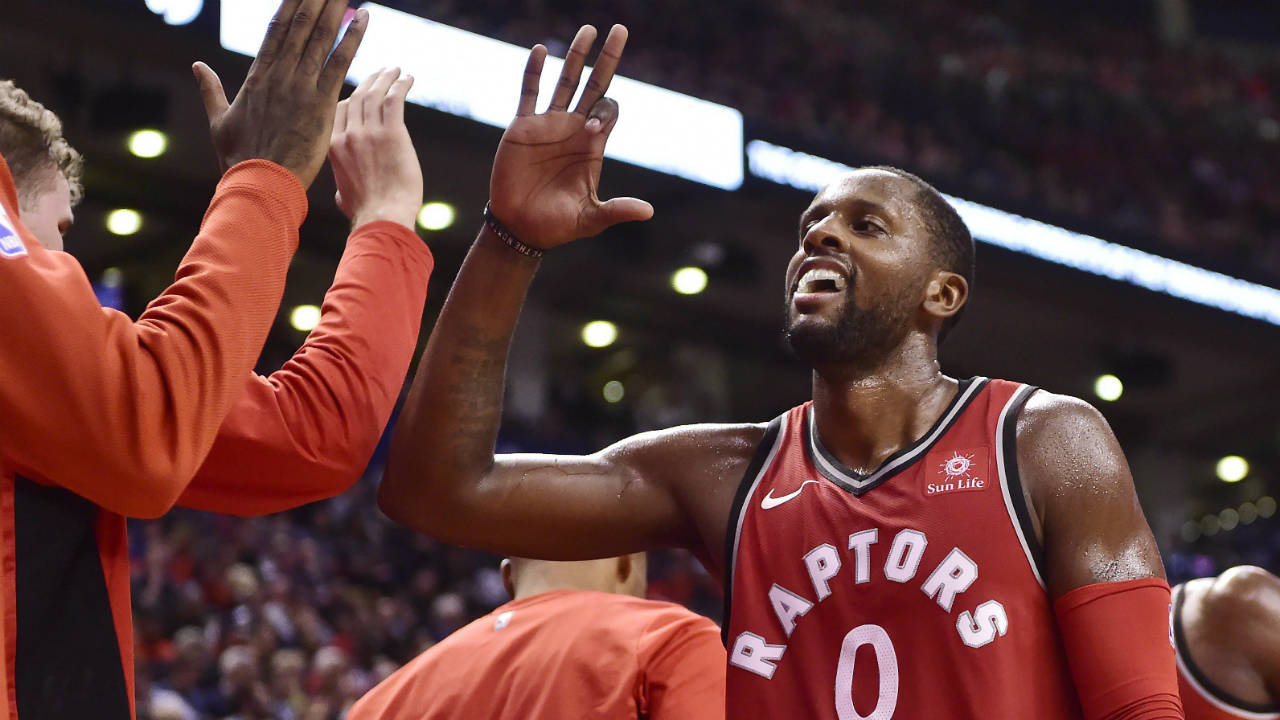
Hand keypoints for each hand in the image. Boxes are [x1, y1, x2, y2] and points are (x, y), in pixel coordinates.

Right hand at [191, 0, 367, 187]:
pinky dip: (353, 39)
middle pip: (300, 25)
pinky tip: (364, 18)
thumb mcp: (220, 120)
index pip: (276, 29)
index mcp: (257, 76)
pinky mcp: (322, 102)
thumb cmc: (239, 158)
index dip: (290, 3)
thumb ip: (210, 90)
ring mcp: (301, 86)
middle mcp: (280, 74)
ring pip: (321, 37)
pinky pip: (340, 63)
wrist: (259, 183)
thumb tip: (197, 66)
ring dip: (336, 9)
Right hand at [328, 68, 422, 229]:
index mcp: (332, 146)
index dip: (352, 96)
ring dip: (386, 78)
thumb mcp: (343, 196)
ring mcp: (369, 133)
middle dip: (370, 81)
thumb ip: (342, 184)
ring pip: (376, 94)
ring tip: (396, 70)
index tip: (363, 89)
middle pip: (357, 97)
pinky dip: (401, 85)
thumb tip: (342, 193)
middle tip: (382, 72)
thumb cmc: (366, 213)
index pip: (338, 110)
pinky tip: (408, 78)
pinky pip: (395, 100)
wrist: (382, 218)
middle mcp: (348, 135)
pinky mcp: (392, 134)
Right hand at [489, 25, 653, 249]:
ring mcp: (548, 124)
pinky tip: (541, 51)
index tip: (590, 128)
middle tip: (620, 29)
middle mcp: (573, 129)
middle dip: (607, 59)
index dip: (604, 111)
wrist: (520, 227)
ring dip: (576, 56)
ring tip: (588, 30)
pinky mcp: (523, 127)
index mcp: (592, 146)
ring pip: (565, 81)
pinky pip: (530, 92)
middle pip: (594, 85)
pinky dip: (534, 72)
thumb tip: (648, 212)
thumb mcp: (591, 219)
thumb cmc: (557, 225)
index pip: (608, 111)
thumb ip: (617, 210)